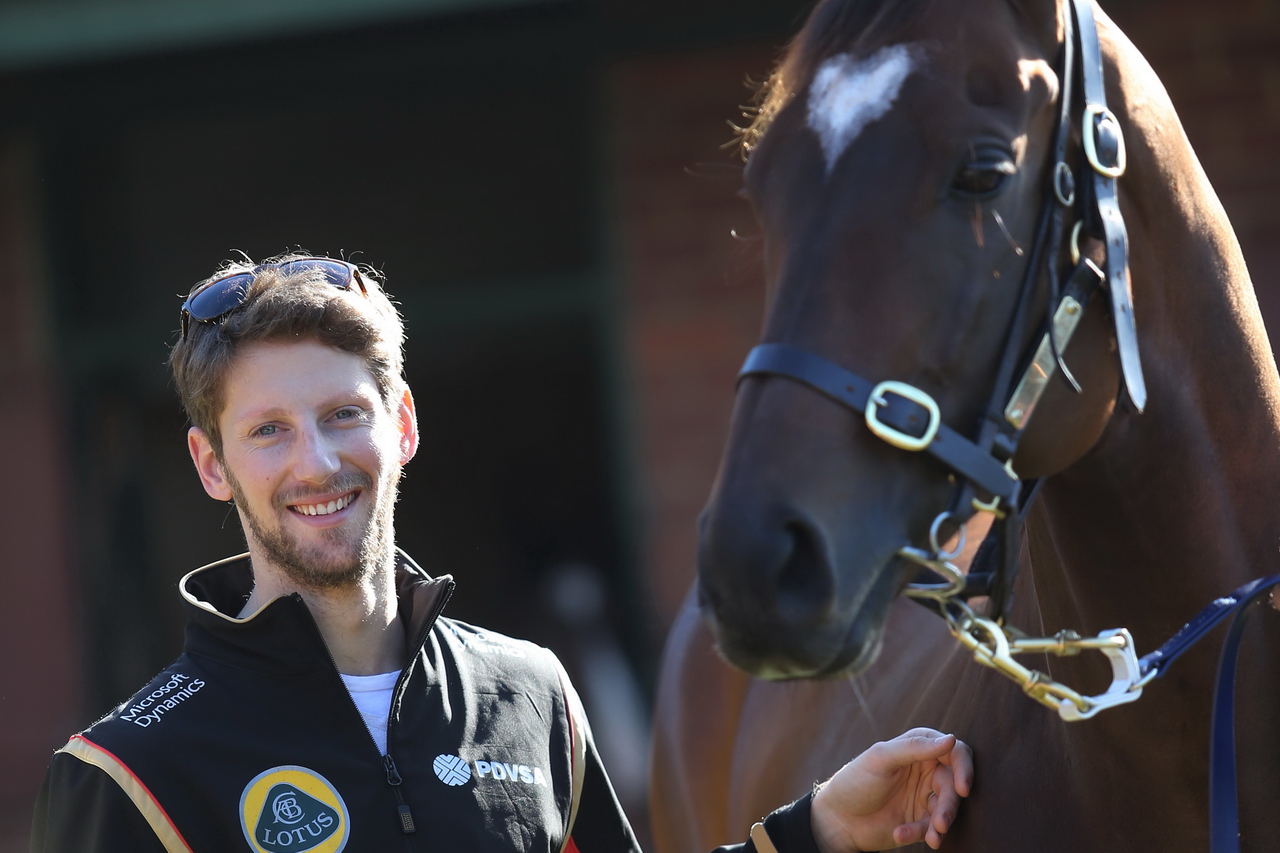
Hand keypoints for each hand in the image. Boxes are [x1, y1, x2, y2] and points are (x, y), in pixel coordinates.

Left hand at [809, 728, 972, 851]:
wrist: (837, 818)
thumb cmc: (855, 780)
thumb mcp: (880, 759)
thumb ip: (914, 748)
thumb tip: (952, 740)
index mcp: (919, 748)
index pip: (955, 752)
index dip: (964, 768)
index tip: (962, 788)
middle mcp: (926, 770)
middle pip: (953, 785)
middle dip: (949, 805)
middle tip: (941, 822)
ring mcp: (924, 796)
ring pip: (946, 808)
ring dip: (940, 823)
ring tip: (932, 837)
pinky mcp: (921, 820)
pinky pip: (930, 827)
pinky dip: (920, 833)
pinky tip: (900, 834)